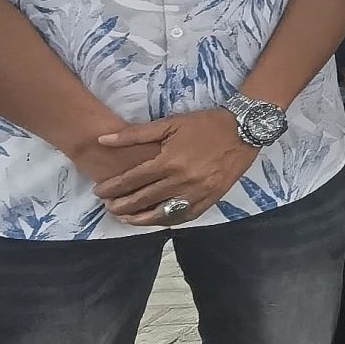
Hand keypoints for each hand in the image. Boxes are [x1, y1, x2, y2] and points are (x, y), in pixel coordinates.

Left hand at [96, 107, 259, 224]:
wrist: (244, 129)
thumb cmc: (205, 124)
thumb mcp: (170, 123)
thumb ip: (135, 134)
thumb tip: (103, 140)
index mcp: (168, 162)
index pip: (131, 181)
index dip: (112, 188)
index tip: (99, 192)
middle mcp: (181, 181)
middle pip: (142, 199)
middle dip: (121, 205)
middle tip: (108, 207)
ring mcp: (198, 193)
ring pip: (162, 213)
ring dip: (141, 219)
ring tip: (127, 219)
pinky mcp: (211, 198)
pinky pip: (185, 216)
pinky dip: (168, 220)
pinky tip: (157, 220)